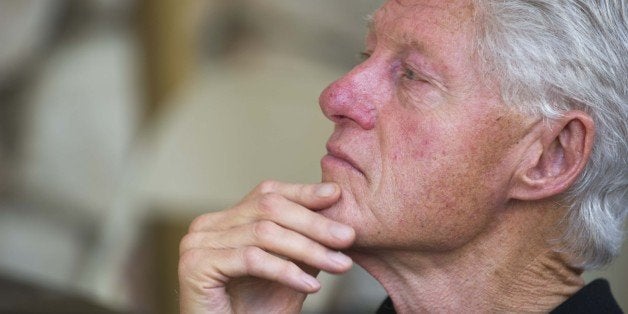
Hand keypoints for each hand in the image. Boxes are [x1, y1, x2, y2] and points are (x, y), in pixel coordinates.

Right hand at [178, 180, 355, 313]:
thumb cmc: (256, 312)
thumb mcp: (290, 269)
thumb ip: (304, 240)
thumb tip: (335, 212)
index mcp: (225, 220)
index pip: (267, 194)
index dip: (303, 193)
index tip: (336, 195)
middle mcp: (207, 226)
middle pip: (268, 209)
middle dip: (314, 223)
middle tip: (348, 236)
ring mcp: (197, 243)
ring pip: (264, 233)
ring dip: (308, 249)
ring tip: (340, 264)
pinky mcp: (196, 265)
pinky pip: (251, 259)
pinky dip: (286, 271)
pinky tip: (311, 286)